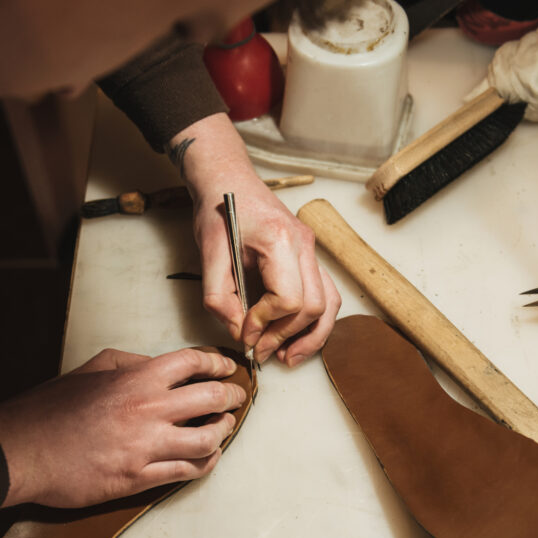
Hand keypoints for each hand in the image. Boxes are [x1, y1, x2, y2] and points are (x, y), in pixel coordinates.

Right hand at [0, 348, 245, 507]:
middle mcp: (148, 411)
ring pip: (208, 441)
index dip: (218, 364)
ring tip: (225, 427)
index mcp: (137, 379)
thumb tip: (158, 364)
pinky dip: (205, 464)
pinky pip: (186, 472)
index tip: (227, 368)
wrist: (21, 453)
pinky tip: (207, 458)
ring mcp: (146, 448)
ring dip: (223, 432)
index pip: (194, 363)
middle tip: (236, 397)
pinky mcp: (139, 479)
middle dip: (231, 396)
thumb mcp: (89, 370)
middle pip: (212, 399)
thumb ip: (128, 362)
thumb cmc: (50, 410)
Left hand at [168, 114, 340, 365]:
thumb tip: (238, 332)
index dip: (266, 322)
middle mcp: (305, 245)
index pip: (288, 298)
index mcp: (280, 240)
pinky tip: (296, 340)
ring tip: (287, 359)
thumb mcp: (208, 254)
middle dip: (285, 336)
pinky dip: (315, 322)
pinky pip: (325, 295)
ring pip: (329, 304)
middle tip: (258, 351)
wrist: (229, 179)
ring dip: (310, 337)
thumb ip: (219, 297)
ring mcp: (312, 250)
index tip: (245, 331)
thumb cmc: (218, 210)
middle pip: (312, 306)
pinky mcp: (310, 257)